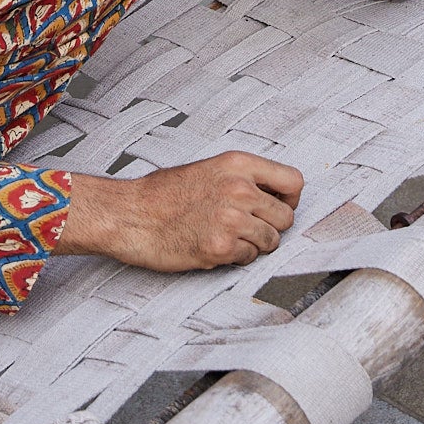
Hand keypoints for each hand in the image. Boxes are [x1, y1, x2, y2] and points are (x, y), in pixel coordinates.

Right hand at [57, 152, 303, 270]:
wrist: (129, 215)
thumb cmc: (161, 195)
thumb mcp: (207, 169)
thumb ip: (242, 179)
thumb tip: (273, 195)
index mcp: (237, 164)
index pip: (294, 181)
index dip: (289, 199)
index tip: (278, 206)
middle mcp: (239, 189)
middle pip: (286, 217)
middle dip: (270, 227)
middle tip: (247, 228)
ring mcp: (231, 219)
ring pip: (270, 241)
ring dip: (253, 245)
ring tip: (226, 237)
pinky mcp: (220, 247)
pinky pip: (248, 259)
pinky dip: (234, 258)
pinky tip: (213, 246)